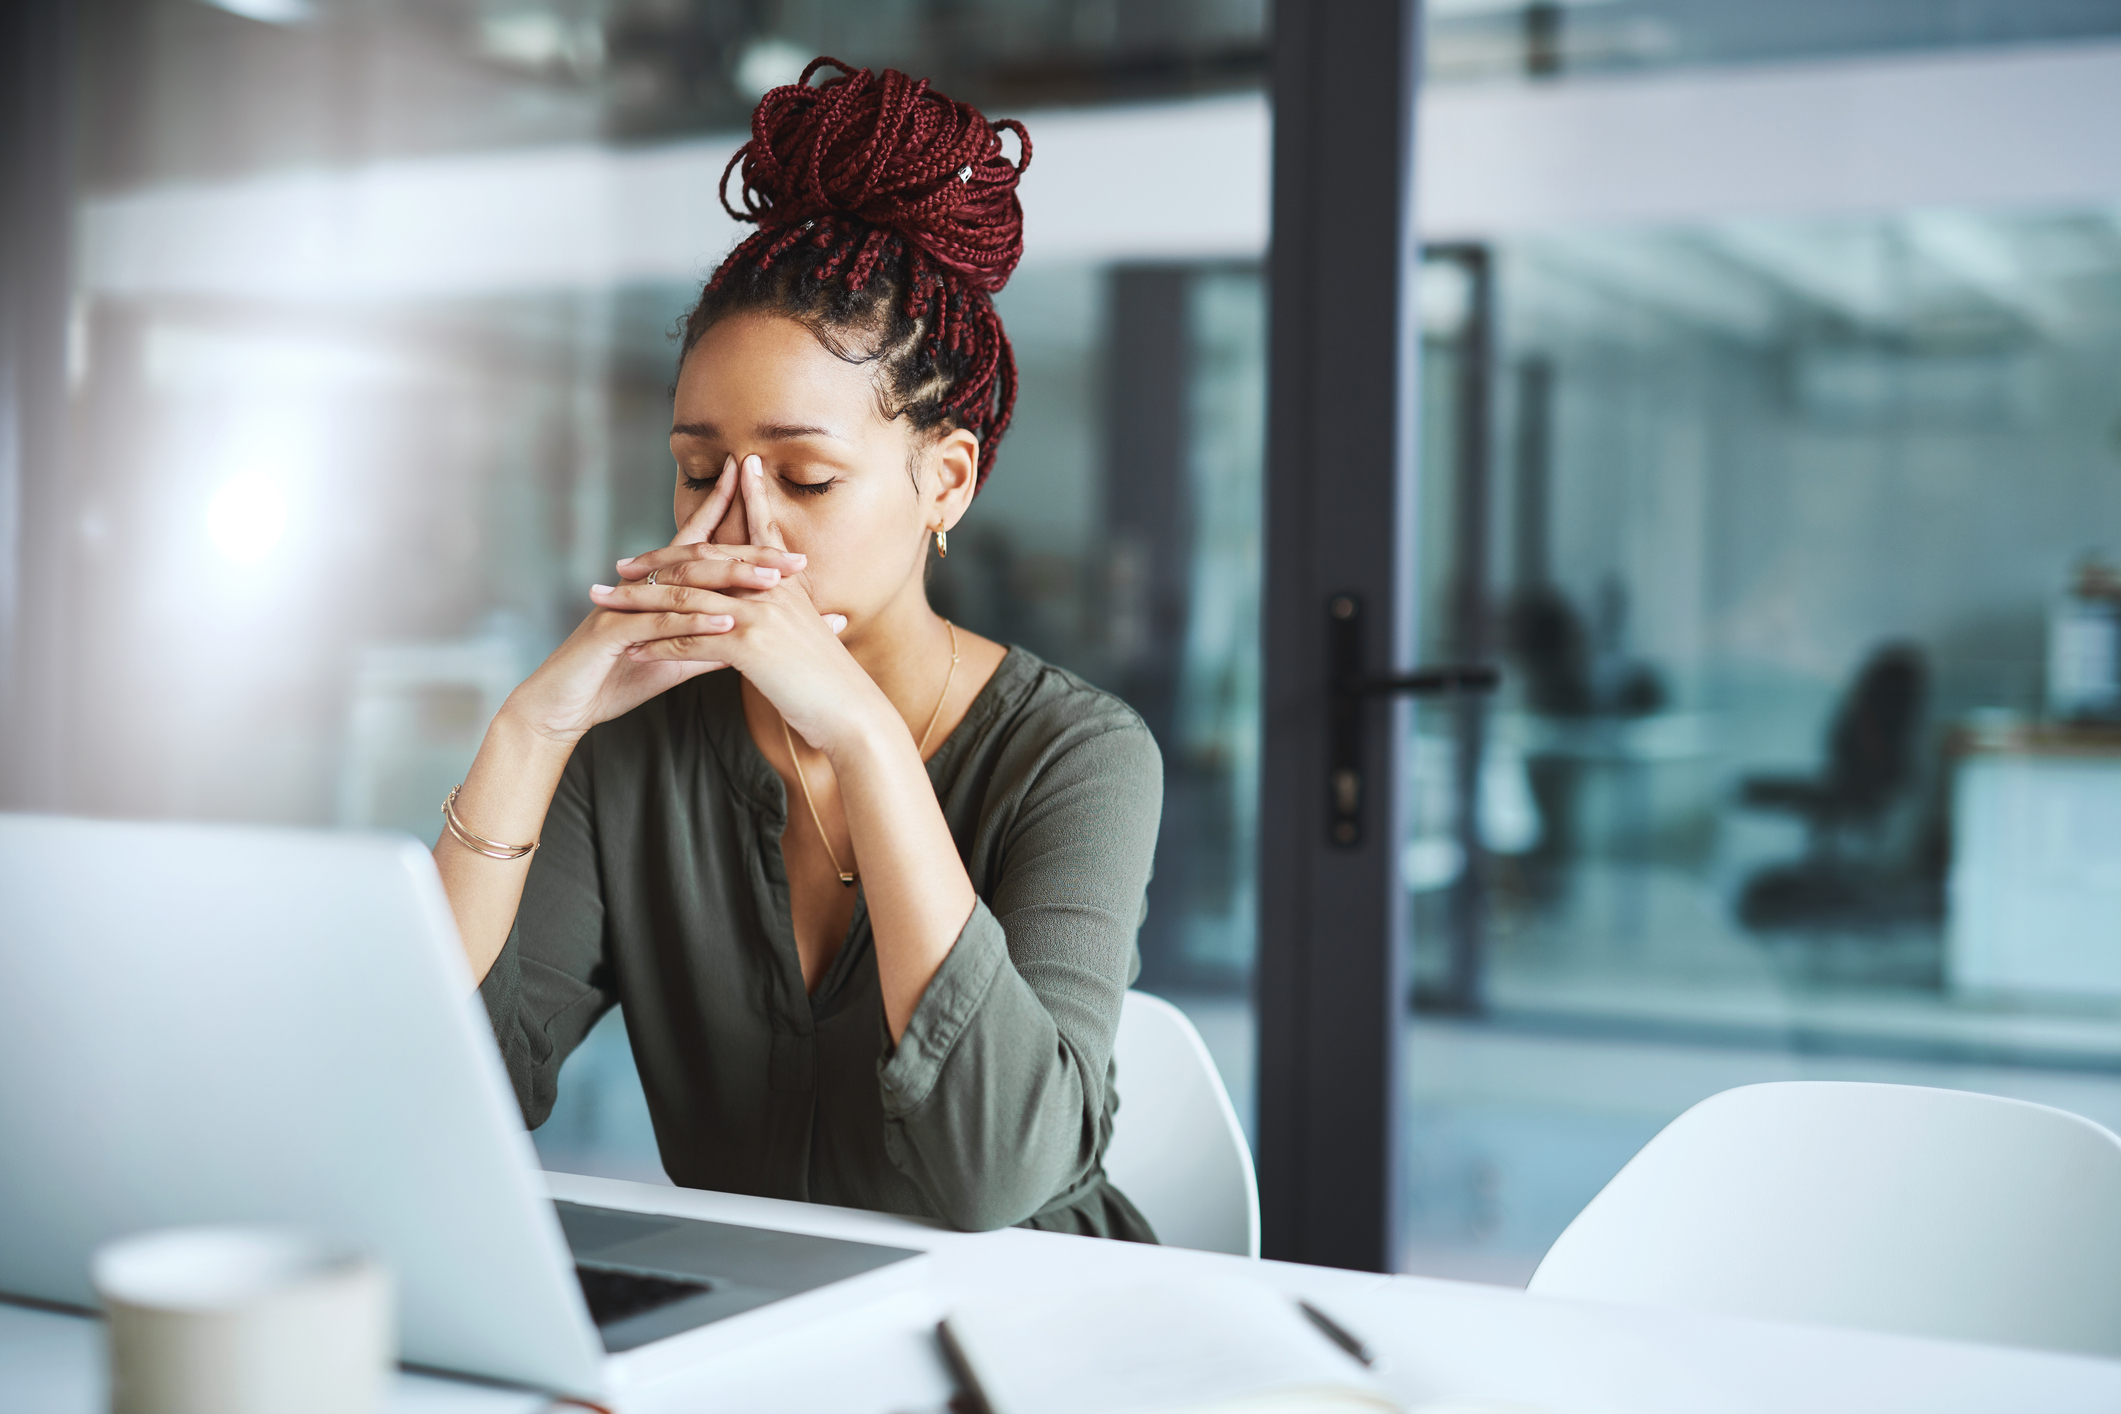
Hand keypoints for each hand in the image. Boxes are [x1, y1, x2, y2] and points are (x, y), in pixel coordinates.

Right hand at [498, 456, 826, 742]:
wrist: (562, 707)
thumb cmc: (616, 679)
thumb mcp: (674, 659)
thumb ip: (710, 644)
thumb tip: (753, 636)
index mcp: (658, 589)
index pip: (701, 547)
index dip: (732, 524)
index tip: (782, 525)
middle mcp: (642, 587)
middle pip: (703, 560)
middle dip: (751, 555)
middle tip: (796, 559)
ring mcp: (626, 606)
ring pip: (685, 585)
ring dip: (730, 582)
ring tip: (772, 583)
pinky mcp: (612, 632)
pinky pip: (659, 623)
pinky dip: (695, 623)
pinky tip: (728, 625)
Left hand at [613, 454, 893, 756]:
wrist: (854, 714)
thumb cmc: (833, 684)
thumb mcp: (811, 635)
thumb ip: (790, 614)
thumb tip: (772, 611)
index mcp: (786, 582)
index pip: (752, 533)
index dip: (726, 510)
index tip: (698, 502)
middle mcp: (771, 588)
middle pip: (702, 561)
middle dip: (656, 562)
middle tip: (620, 566)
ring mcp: (759, 613)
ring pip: (685, 598)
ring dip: (639, 602)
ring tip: (607, 604)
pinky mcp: (749, 645)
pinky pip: (689, 639)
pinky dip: (656, 644)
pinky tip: (631, 650)